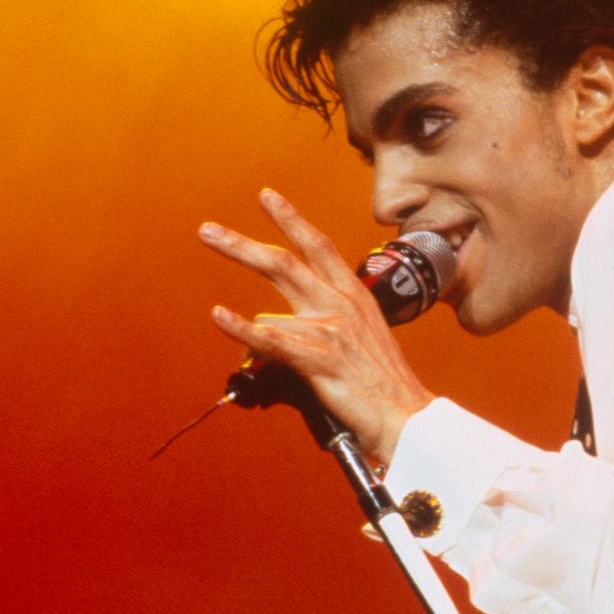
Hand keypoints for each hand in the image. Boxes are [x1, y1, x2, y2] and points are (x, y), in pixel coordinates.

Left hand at [198, 189, 433, 462]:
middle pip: (284, 262)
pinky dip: (241, 328)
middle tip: (208, 231)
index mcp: (354, 296)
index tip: (267, 197)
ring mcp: (331, 328)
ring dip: (239, 302)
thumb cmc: (382, 385)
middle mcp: (342, 304)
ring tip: (219, 307)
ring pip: (272, 303)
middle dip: (241, 244)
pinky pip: (271, 339)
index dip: (290, 220)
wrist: (406, 416)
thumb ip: (320, 323)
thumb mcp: (359, 339)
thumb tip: (272, 324)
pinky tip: (220, 316)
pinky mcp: (320, 357)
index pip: (318, 246)